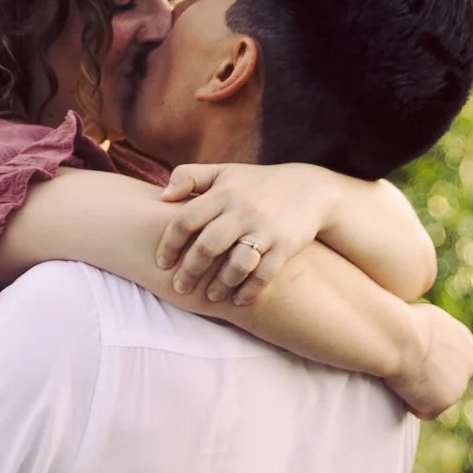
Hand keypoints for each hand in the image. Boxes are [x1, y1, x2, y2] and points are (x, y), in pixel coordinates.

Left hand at [155, 162, 327, 299]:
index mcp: (224, 192)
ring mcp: (266, 229)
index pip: (186, 220)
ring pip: (236, 265)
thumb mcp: (224, 172)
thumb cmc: (256, 184)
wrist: (310, 189)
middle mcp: (243, 210)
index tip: (162, 263)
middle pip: (208, 246)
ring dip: (220, 285)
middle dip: (190, 271)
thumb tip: (162, 196)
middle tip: (180, 287)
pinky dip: (249, 291)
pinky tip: (238, 300)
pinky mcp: (286, 246)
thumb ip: (189, 177)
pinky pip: (264, 275)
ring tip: (210, 296)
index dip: (169, 244)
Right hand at [389, 305, 472, 421]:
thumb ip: (431, 332)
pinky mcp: (445, 402)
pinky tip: (400, 388)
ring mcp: (459, 385)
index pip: (448, 361)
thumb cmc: (403, 322)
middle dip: (427, 382)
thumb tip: (419, 334)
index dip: (427, 364)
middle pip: (446, 382)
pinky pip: (423, 411)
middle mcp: (468, 364)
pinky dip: (410, 404)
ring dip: (418, 393)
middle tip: (403, 372)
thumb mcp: (424, 319)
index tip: (410, 360)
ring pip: (435, 398)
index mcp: (464, 341)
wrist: (401, 337)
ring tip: (400, 378)